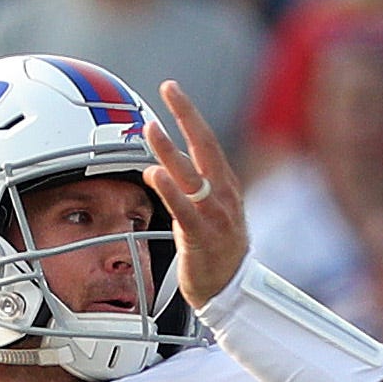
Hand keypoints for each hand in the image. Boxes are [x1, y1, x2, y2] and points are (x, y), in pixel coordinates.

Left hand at [141, 78, 250, 308]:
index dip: (189, 114)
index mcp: (226, 186)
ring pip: (191, 175)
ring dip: (170, 150)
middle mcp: (223, 195)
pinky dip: (170, 189)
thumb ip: (192, 186)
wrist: (231, 292)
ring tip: (151, 128)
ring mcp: (215, 215)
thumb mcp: (210, 212)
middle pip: (205, 146)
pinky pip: (185, 209)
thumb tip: (167, 164)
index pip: (207, 141)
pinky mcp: (202, 237)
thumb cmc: (218, 252)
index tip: (173, 90)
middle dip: (186, 114)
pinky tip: (154, 174)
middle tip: (169, 89)